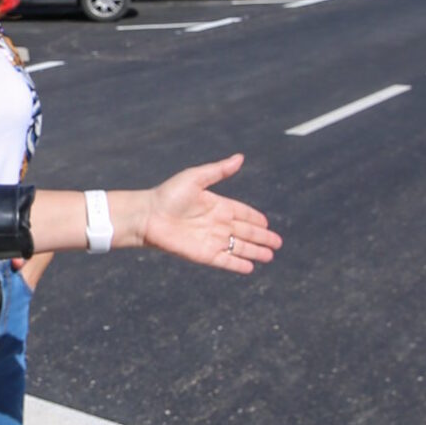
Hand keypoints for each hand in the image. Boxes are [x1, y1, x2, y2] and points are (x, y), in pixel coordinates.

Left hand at [123, 154, 281, 272]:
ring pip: (238, 248)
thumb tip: (240, 157)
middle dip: (261, 238)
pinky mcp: (203, 254)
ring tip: (269, 256)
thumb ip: (219, 170)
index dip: (255, 218)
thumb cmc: (168, 195)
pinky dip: (237, 264)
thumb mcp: (196, 178)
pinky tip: (250, 267)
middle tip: (277, 243)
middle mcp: (216, 224)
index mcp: (217, 205)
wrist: (148, 216)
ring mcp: (211, 240)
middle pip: (244, 233)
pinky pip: (225, 261)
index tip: (267, 224)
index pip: (242, 213)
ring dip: (254, 252)